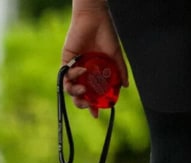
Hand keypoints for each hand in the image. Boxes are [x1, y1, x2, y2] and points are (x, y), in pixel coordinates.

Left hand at [62, 1, 128, 116]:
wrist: (94, 19)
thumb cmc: (105, 34)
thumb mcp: (115, 55)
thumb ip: (120, 70)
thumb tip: (125, 86)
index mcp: (95, 75)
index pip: (92, 95)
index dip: (93, 106)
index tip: (96, 114)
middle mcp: (83, 74)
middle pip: (78, 95)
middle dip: (81, 103)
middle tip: (87, 105)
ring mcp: (74, 69)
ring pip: (70, 89)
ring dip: (76, 93)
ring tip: (83, 90)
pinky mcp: (65, 62)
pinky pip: (65, 76)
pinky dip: (72, 78)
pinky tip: (81, 71)